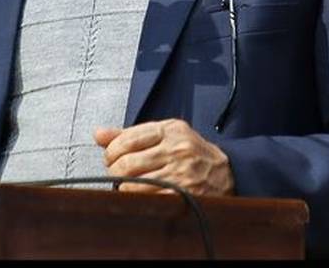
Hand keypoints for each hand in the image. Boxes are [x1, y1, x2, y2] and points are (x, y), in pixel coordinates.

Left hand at [93, 119, 233, 195]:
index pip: (126, 139)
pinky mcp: (186, 194)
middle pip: (128, 164)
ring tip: (128, 187)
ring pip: (135, 184)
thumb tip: (98, 135)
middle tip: (117, 175)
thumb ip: (130, 134)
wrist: (230, 172)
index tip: (110, 159)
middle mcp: (177, 149)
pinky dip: (139, 200)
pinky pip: (150, 199)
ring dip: (125, 188)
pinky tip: (141, 196)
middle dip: (115, 172)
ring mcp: (182, 173)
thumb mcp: (165, 134)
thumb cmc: (192, 152)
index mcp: (170, 129)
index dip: (111, 152)